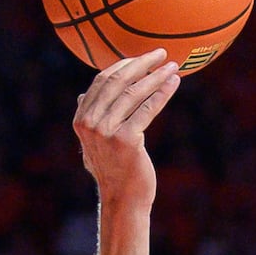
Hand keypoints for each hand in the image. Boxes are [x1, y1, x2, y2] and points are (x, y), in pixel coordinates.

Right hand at [72, 50, 179, 205]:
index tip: (143, 57)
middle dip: (142, 63)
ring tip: (172, 67)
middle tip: (162, 54)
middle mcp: (90, 123)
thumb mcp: (94, 143)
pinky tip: (174, 83)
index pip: (102, 81)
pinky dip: (162, 93)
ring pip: (134, 93)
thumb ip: (89, 119)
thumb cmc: (114, 171)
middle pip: (117, 81)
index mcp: (81, 119)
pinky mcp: (126, 140)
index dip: (124, 65)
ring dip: (156, 76)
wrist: (122, 200)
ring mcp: (106, 131)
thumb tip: (82, 95)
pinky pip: (147, 109)